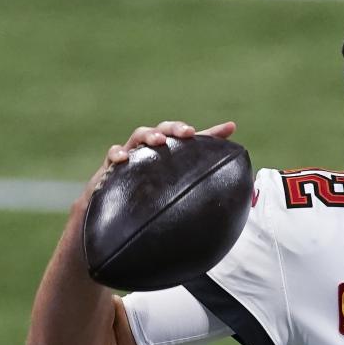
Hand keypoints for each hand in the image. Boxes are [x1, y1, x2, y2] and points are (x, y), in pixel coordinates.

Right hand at [86, 120, 236, 194]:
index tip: (202, 131)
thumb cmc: (152, 191)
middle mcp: (150, 149)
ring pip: (138, 137)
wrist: (119, 215)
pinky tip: (123, 159)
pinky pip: (111, 156)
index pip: (181, 135)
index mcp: (167, 151)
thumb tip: (232, 133)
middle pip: (161, 130)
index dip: (190, 131)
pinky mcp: (111, 169)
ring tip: (158, 140)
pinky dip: (117, 153)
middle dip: (172, 129)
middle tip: (186, 133)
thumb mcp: (181, 178)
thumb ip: (206, 158)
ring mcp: (131, 157)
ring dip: (149, 134)